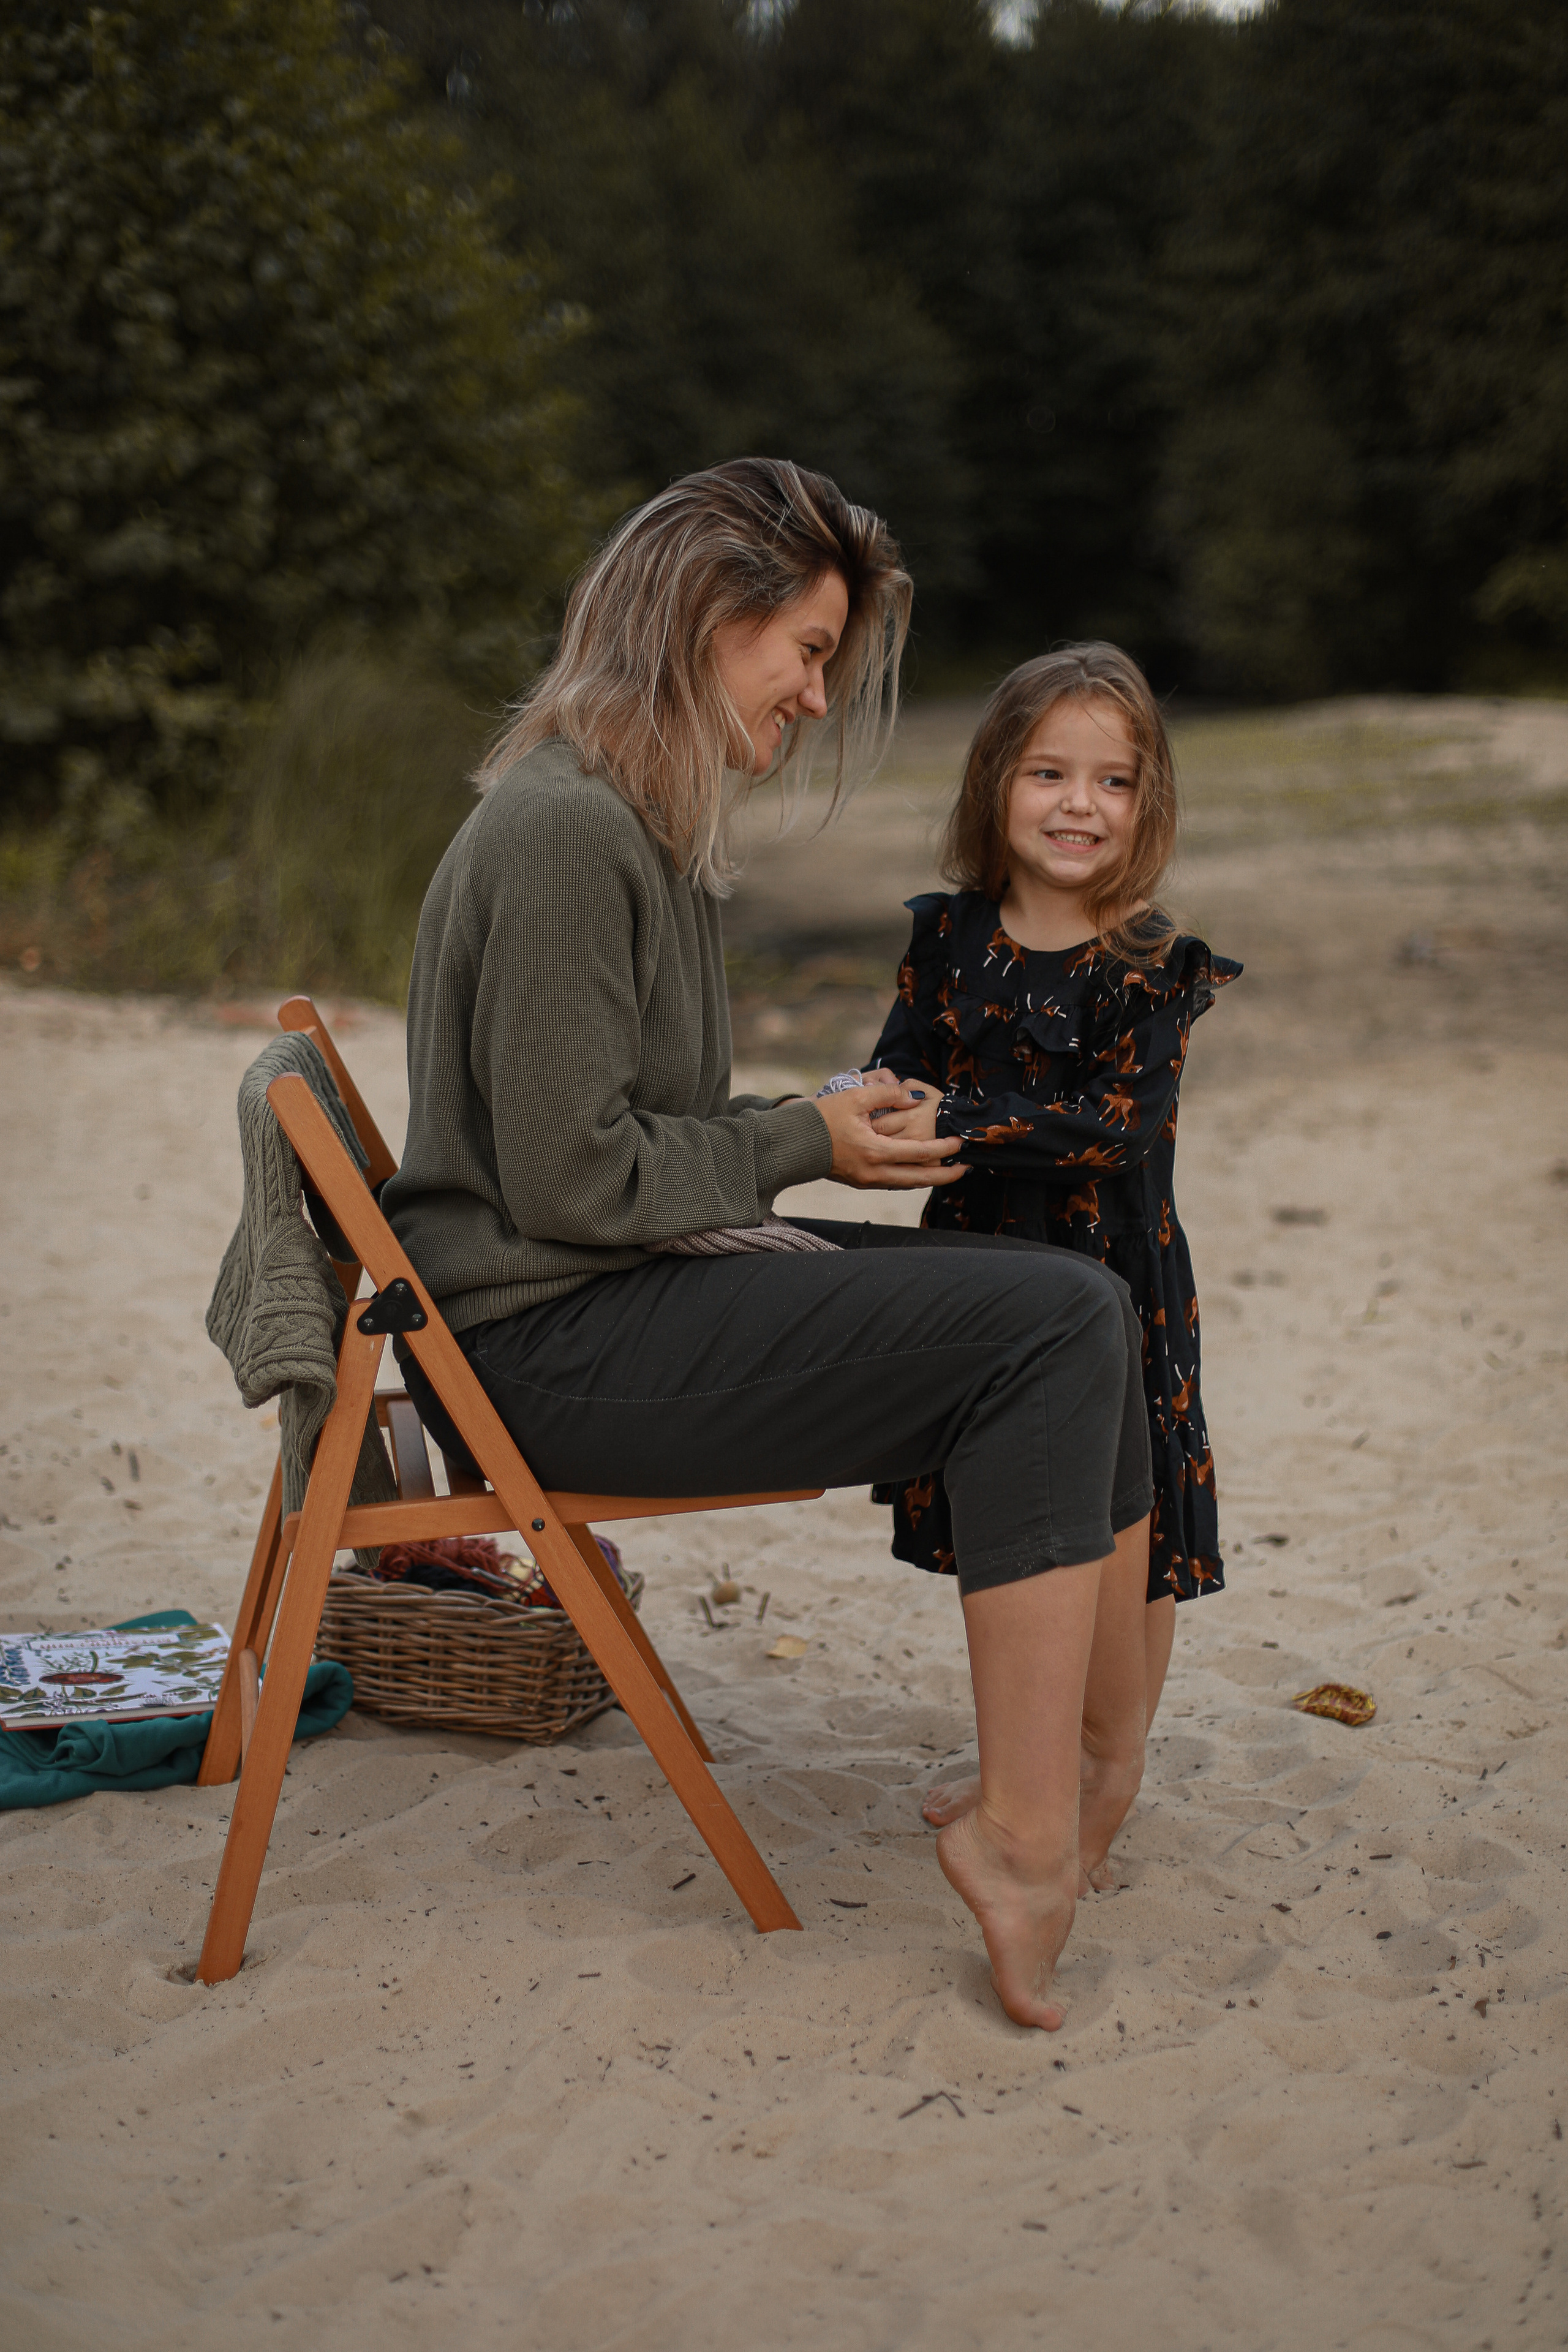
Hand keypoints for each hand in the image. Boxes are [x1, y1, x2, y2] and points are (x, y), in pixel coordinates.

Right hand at [814, 1078, 962, 1190]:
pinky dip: (910, 1178)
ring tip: (947, 1170)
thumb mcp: (855, 1097)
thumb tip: (915, 1097)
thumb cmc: (822, 1118)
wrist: (792, 1143)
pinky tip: (919, 1171)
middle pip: (919, 1179)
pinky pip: (893, 1183)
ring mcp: (866, 1181)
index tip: (961, 1142)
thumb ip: (889, 1095)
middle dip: (945, 1175)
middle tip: (965, 1169)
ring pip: (906, 1184)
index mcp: (875, 1152)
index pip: (919, 1154)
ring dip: (928, 1178)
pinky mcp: (859, 1182)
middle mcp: (874, 1173)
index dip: (944, 1149)